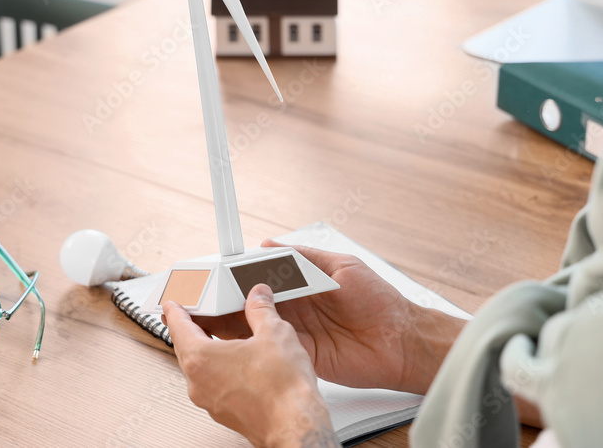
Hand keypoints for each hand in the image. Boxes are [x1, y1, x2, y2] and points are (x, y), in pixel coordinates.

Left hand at [162, 285, 337, 447]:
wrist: (294, 425)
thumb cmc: (282, 387)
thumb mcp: (274, 333)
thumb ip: (262, 310)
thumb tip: (258, 296)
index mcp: (201, 358)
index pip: (178, 327)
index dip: (175, 311)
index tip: (172, 304)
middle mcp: (198, 382)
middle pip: (186, 348)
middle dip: (191, 330)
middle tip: (197, 315)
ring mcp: (209, 401)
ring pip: (200, 369)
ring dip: (207, 351)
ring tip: (223, 337)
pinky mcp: (224, 413)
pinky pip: (214, 384)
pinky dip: (220, 370)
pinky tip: (240, 364)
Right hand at [191, 241, 466, 393]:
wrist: (401, 339)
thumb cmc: (379, 300)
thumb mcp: (341, 265)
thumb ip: (304, 257)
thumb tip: (269, 245)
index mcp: (303, 285)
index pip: (263, 280)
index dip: (240, 278)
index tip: (217, 273)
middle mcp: (297, 309)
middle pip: (253, 304)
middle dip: (227, 300)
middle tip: (201, 295)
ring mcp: (297, 333)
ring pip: (255, 327)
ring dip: (231, 323)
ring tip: (205, 315)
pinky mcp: (301, 356)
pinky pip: (270, 349)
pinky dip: (250, 345)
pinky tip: (231, 339)